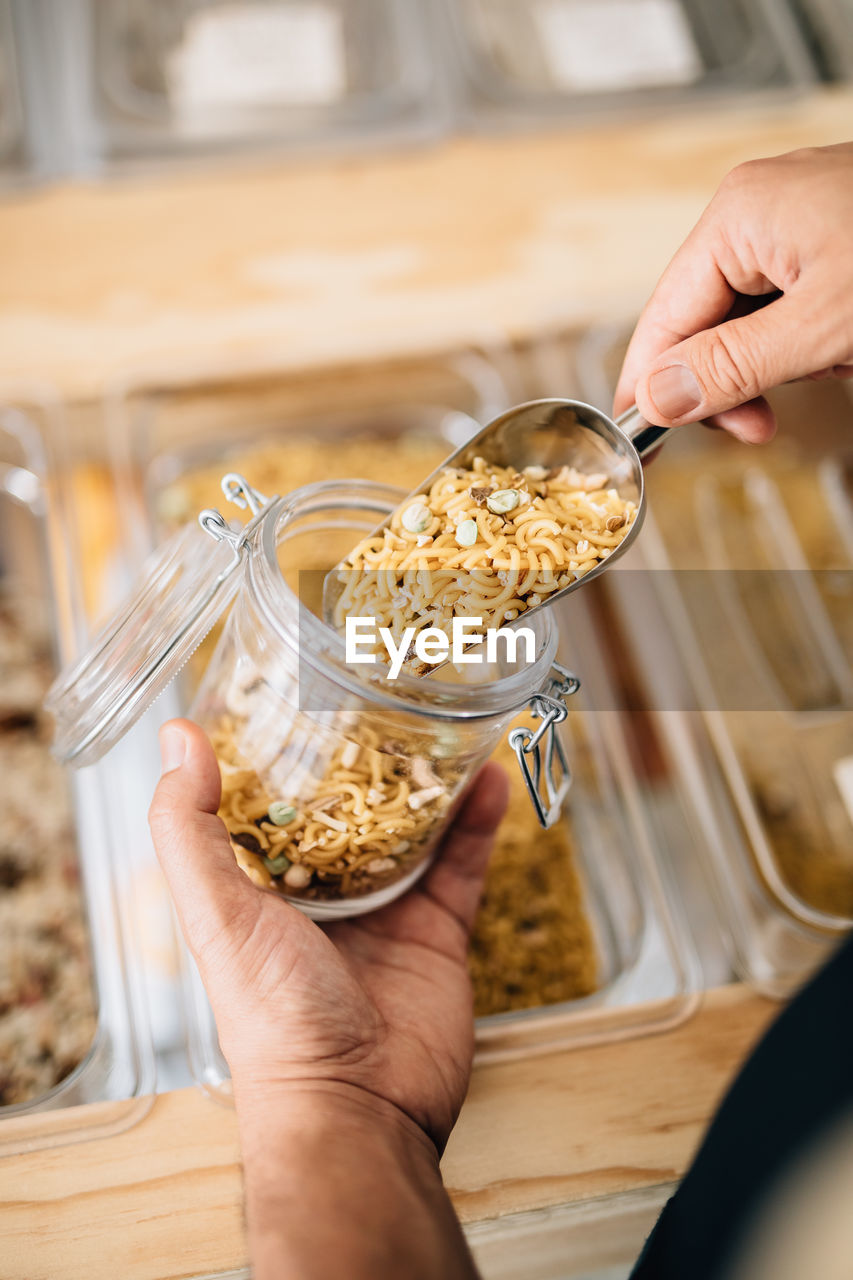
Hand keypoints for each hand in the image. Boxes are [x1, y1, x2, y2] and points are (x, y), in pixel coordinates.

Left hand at [148, 718, 506, 1151]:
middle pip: (349, 809)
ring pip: (411, 828)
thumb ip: (190, 828)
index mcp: (262, 889)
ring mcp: (384, 912)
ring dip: (427, 779)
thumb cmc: (273, 1021)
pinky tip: (487, 778)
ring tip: (444, 723)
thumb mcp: (217, 914)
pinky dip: (476, 822)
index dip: (284, 751)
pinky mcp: (438, 932)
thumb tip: (177, 737)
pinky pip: (461, 865)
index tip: (301, 694)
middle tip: (387, 697)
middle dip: (367, 759)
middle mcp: (322, 896)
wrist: (359, 1107)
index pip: (270, 804)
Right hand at [614, 142, 852, 441]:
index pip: (664, 317)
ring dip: (782, 364)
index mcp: (739, 217)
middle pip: (702, 322)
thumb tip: (659, 397)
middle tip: (757, 427)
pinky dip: (813, 344)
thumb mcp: (822, 328)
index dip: (653, 385)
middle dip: (734, 380)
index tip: (646, 441)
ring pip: (748, 323)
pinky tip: (845, 351)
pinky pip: (791, 310)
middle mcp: (757, 212)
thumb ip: (731, 368)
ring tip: (835, 364)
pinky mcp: (828, 241)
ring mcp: (794, 224)